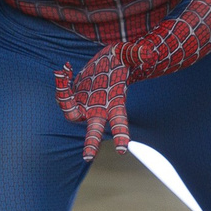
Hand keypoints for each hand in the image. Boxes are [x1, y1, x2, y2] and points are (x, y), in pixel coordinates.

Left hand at [53, 45, 132, 159]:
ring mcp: (84, 105)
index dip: (121, 135)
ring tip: (63, 72)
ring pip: (70, 113)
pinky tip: (66, 67)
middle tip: (88, 158)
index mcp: (115, 104)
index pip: (120, 122)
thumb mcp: (129, 52)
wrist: (108, 61)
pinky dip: (62, 82)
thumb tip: (148, 53)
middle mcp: (99, 109)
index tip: (123, 150)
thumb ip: (137, 53)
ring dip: (63, 96)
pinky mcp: (73, 98)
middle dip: (91, 144)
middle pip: (94, 131)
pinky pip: (63, 95)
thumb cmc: (122, 59)